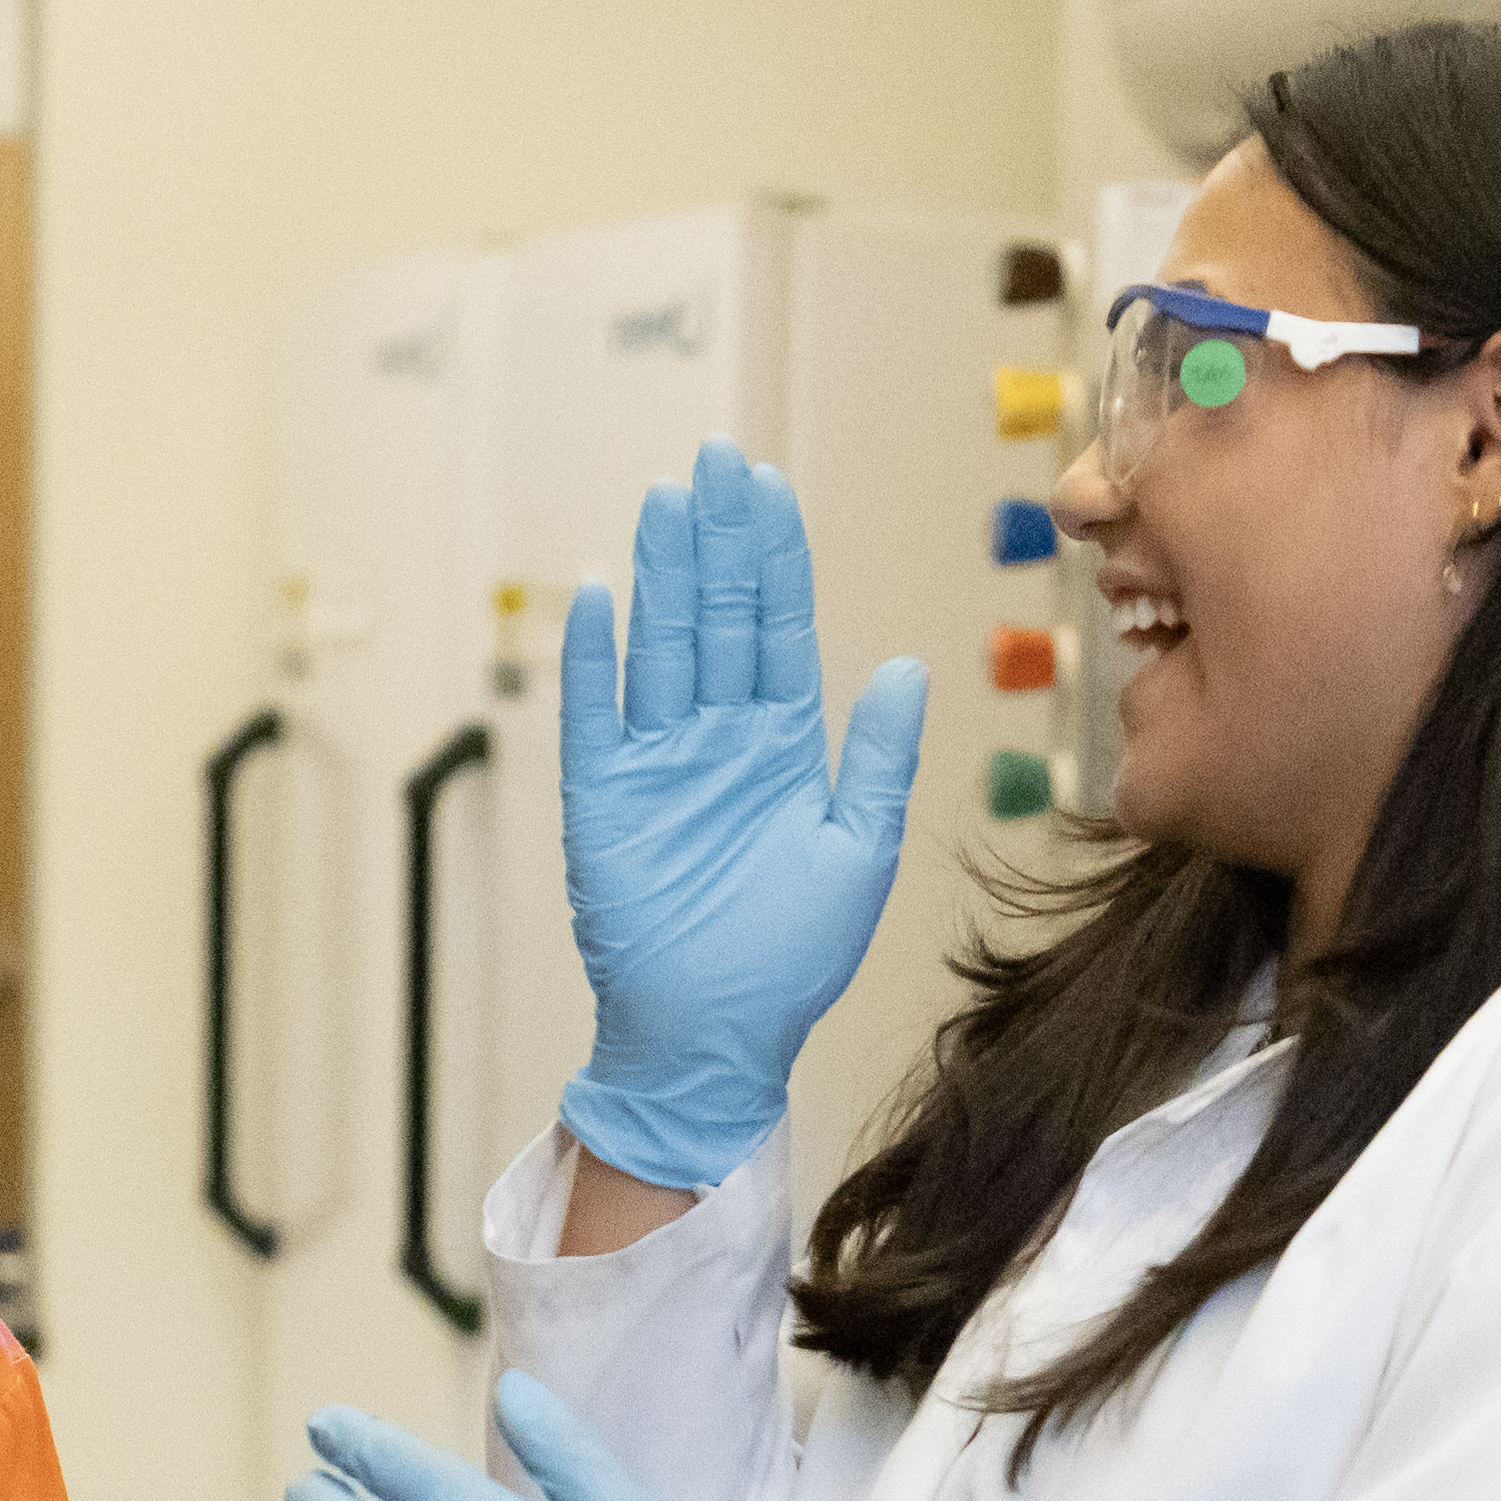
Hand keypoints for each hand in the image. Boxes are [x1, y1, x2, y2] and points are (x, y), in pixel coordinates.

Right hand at [552, 440, 923, 1187]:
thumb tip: (904, 669)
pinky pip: (595, 714)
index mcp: (780, 745)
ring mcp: (656, 763)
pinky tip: (602, 595)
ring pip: (661, 646)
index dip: (771, 557)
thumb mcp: (857, 853)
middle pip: (716, 617)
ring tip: (668, 501)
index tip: (766, 486)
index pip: (775, 627)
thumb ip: (877, 760)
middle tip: (716, 461)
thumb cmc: (789, 961)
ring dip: (664, 574)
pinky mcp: (603, 799)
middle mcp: (717, 739)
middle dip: (717, 539)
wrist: (714, 1039)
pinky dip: (596, 658)